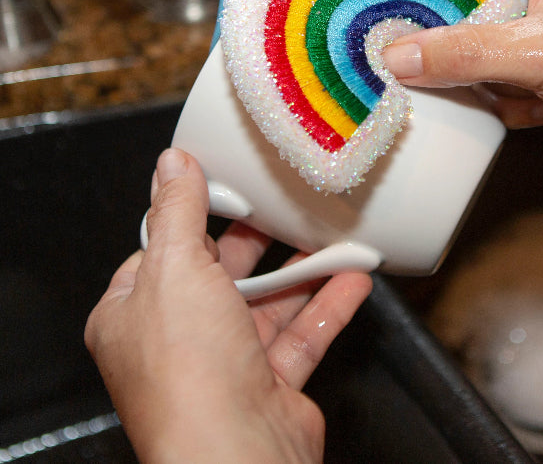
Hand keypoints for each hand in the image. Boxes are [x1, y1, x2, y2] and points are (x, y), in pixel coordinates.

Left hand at [85, 148, 372, 463]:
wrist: (238, 452)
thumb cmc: (188, 373)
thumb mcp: (176, 266)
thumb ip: (178, 210)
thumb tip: (171, 165)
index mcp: (134, 315)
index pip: (161, 254)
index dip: (192, 221)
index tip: (225, 190)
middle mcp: (176, 342)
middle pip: (219, 277)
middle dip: (253, 245)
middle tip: (278, 209)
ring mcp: (225, 365)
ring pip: (267, 305)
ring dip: (301, 273)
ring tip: (328, 240)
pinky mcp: (269, 384)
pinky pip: (302, 334)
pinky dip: (328, 305)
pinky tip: (351, 279)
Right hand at [379, 0, 542, 199]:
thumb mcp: (542, 55)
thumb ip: (467, 53)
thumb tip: (401, 55)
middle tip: (379, 11)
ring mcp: (541, 23)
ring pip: (474, 27)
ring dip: (457, 54)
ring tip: (430, 71)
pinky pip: (493, 68)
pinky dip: (492, 90)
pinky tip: (512, 108)